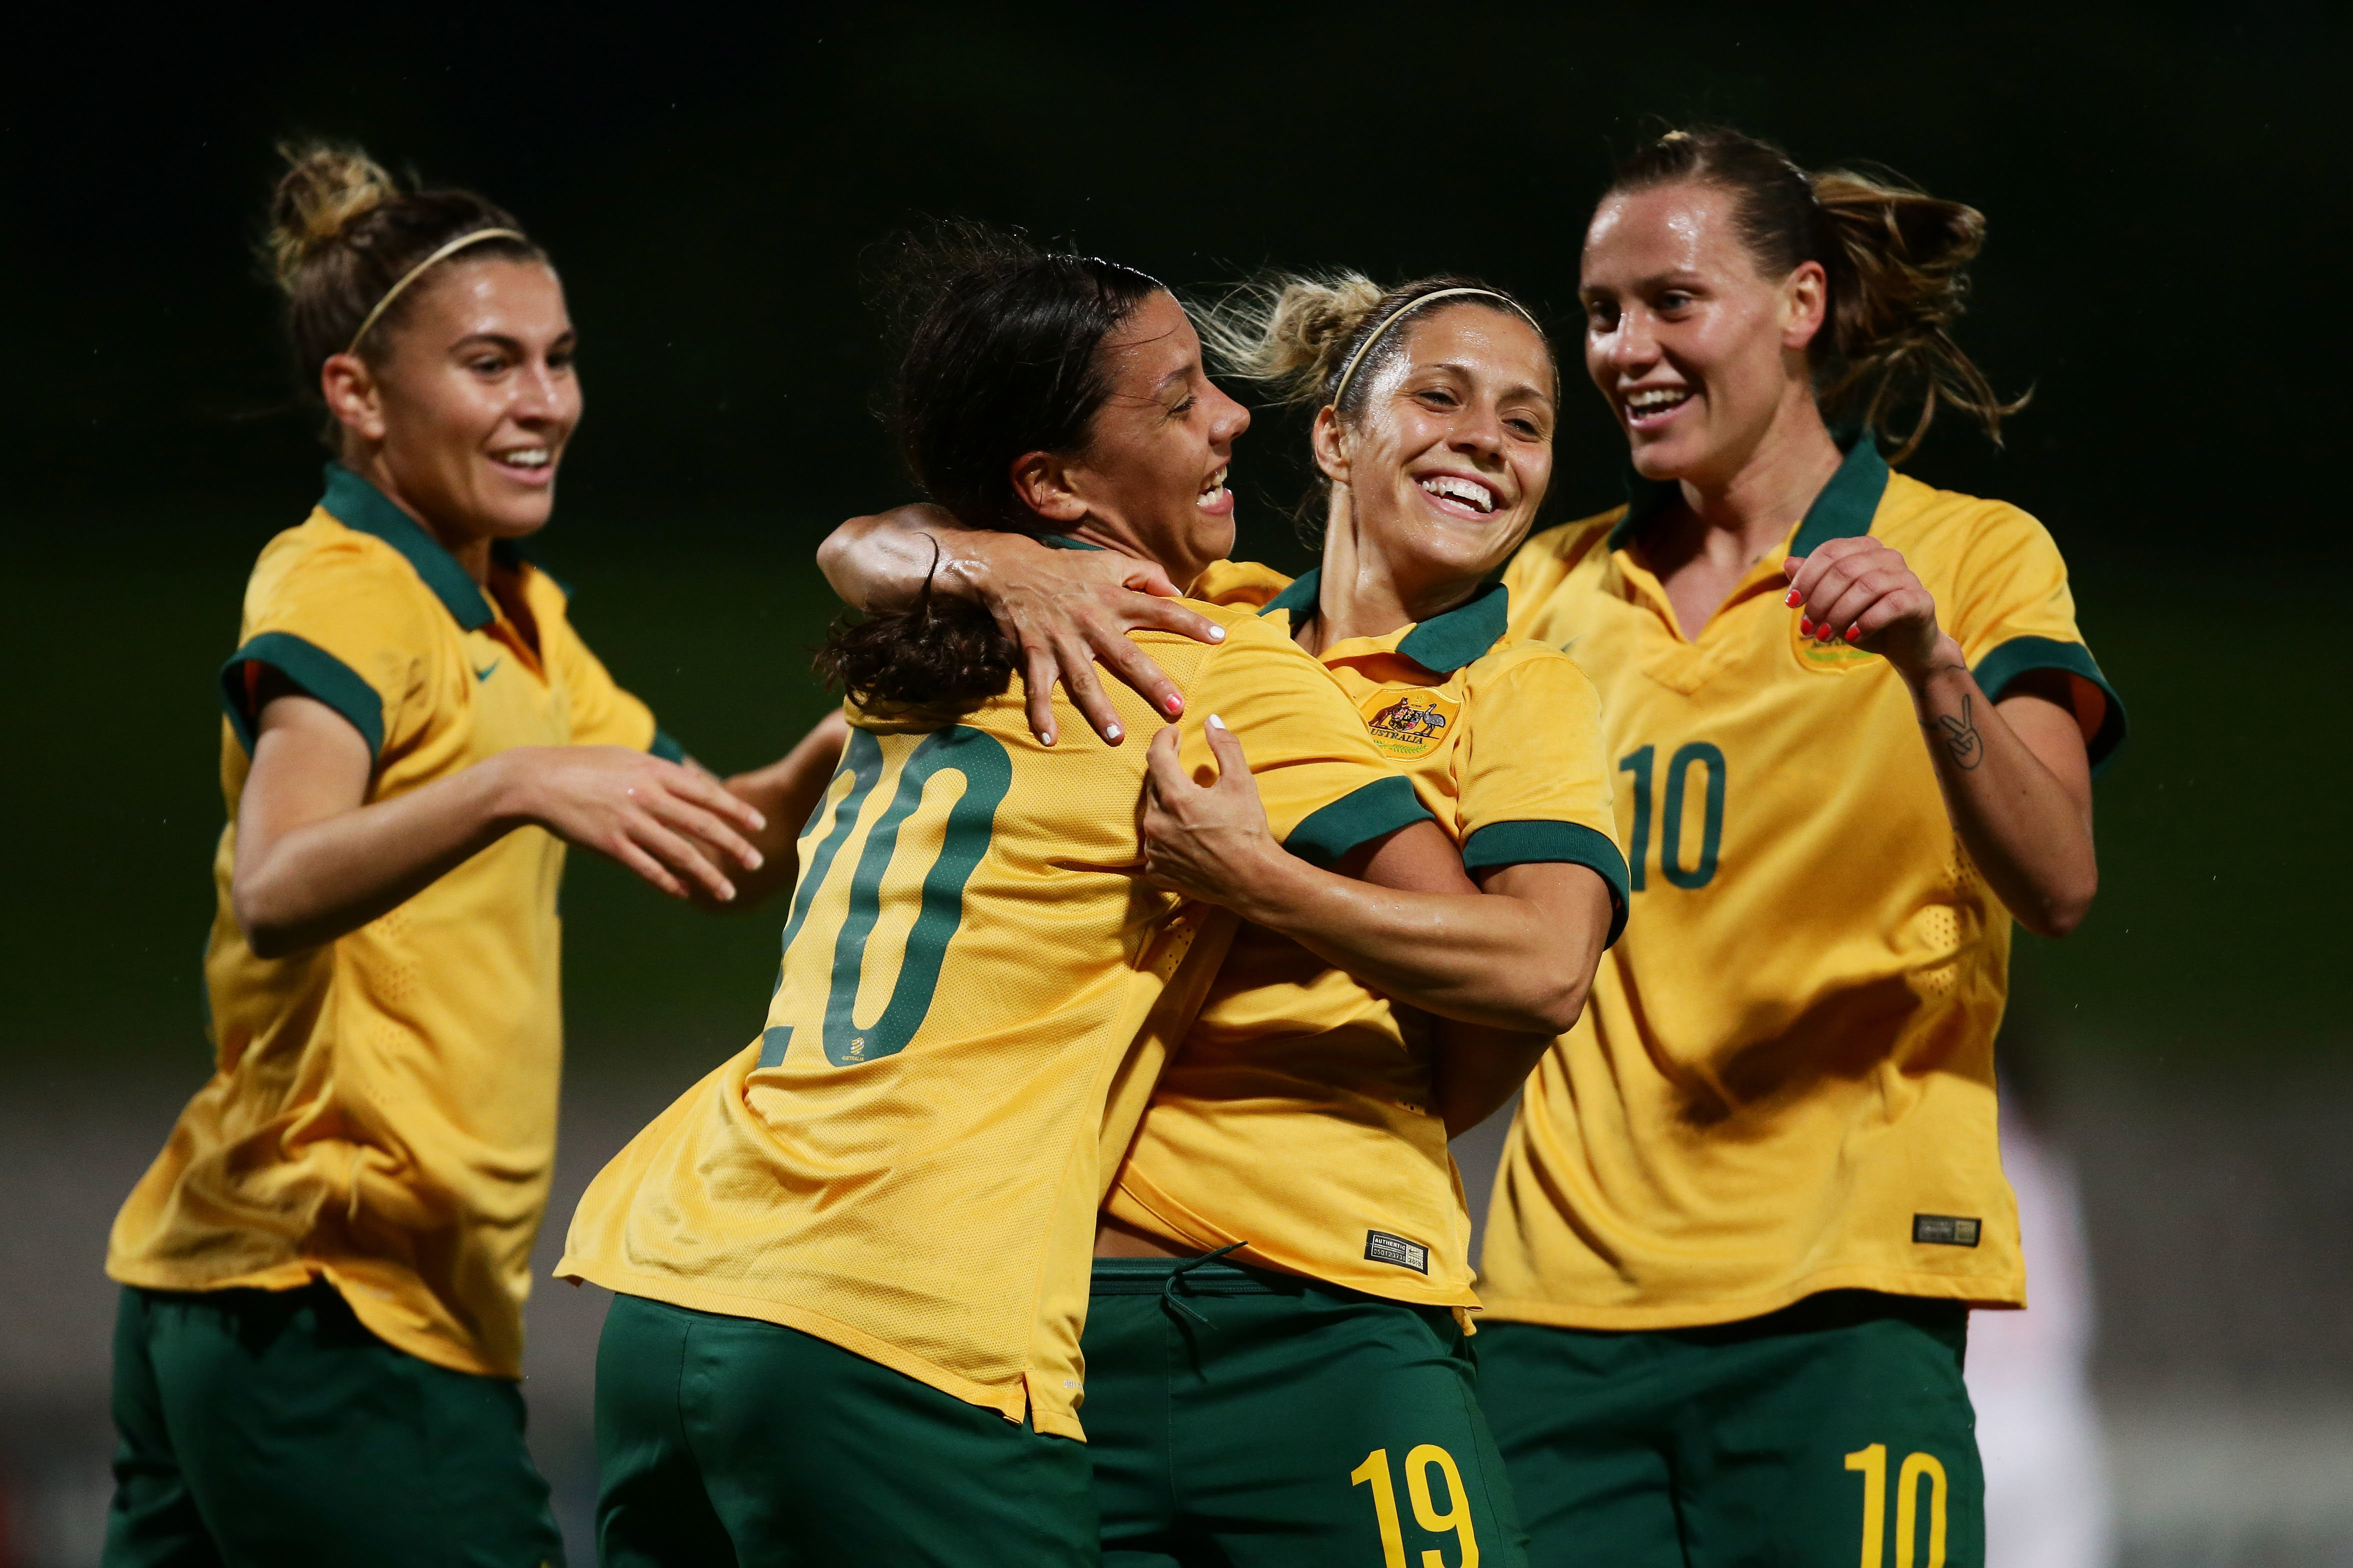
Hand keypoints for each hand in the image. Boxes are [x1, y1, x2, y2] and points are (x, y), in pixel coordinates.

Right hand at [500, 746, 767, 901]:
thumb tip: (696, 783)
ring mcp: (629, 822)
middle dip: (733, 845)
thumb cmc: (586, 767)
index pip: (706, 792)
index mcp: (654, 771)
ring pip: (679, 853)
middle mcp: (647, 795)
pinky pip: (647, 869)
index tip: (758, 825)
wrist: (537, 780)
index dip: (735, 810)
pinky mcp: (610, 845)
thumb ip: (662, 772)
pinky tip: (686, 893)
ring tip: (729, 891)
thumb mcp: (628, 758)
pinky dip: (669, 883)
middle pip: (701, 824)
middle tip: (757, 862)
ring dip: (708, 875)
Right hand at [967, 533, 1225, 746]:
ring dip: (1098, 709)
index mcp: (1114, 599)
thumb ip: (1146, 575)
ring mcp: (1061, 641)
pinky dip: (1040, 713)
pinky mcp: (1034, 654)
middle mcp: (1091, 622)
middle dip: (1151, 682)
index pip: (1160, 610)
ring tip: (1117, 736)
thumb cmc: (1068, 569)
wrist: (1010, 568)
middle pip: (1126, 656)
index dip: (1190, 622)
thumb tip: (1177, 592)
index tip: (1220, 637)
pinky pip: (1036, 688)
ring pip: (1083, 679)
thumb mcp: (1109, 561)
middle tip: (1176, 707)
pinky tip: (1049, 739)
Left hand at [1138, 716, 1282, 908]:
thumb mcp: (1242, 783)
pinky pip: (1154, 845)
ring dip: (1165, 804)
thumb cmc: (1248, 831)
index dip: (1163, 739)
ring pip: (1151, 814)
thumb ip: (1226, 747)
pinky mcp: (1156, 871)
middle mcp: (1157, 823)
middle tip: (1183, 764)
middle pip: (1152, 784)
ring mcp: (1154, 849)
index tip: (1173, 733)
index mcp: (1176, 798)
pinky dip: (1165, 836)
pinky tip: (1185, 835)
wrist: (1252, 881)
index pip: (1156, 756)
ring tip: (1189, 804)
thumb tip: (1212, 720)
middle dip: (1167, 771)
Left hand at [1782, 538, 1953, 677]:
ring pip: (1866, 586)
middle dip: (1820, 601)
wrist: (1904, 647)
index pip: (1829, 552)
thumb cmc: (1863, 621)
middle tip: (1807, 629)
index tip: (1791, 604)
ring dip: (1839, 615)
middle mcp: (1888, 556)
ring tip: (1824, 637)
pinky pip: (1891, 604)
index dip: (1806, 577)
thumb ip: (1813, 582)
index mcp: (1865, 549)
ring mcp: (1907, 576)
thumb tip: (1788, 563)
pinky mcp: (1920, 599)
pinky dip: (1867, 621)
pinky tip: (1851, 637)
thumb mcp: (1833, 603)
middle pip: (1845, 570)